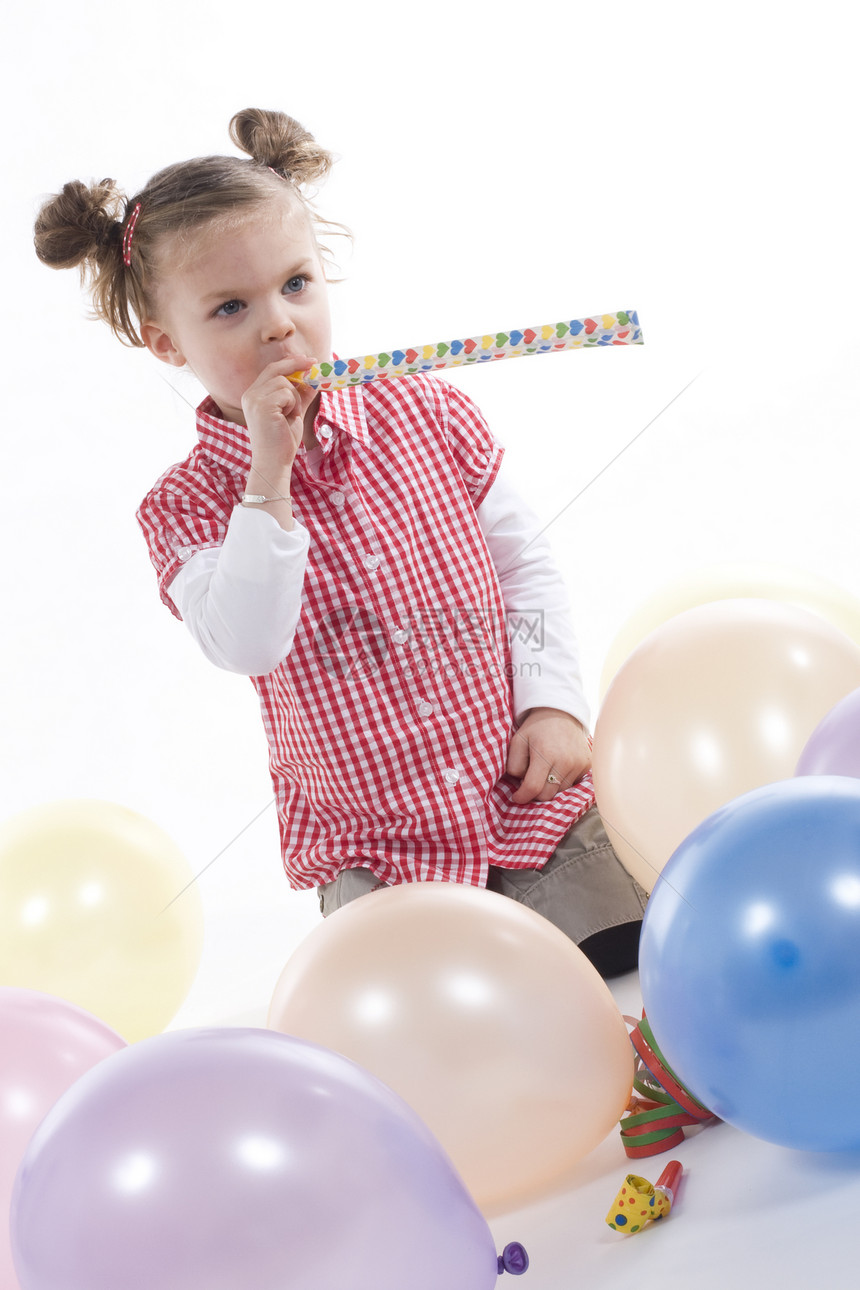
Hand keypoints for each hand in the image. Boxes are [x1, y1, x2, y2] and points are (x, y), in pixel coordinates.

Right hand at [241, 355, 316, 472]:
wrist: (274, 463)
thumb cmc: (282, 441)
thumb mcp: (293, 413)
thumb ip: (300, 396)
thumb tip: (312, 380)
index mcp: (254, 395)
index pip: (271, 370)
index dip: (290, 362)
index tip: (308, 360)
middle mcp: (250, 395)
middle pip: (275, 369)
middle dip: (296, 364)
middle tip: (314, 364)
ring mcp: (254, 400)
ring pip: (284, 382)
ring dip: (296, 397)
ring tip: (292, 414)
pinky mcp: (262, 406)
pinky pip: (286, 393)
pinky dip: (294, 404)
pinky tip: (289, 418)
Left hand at [505, 707, 591, 803]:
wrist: (561, 714)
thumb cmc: (536, 728)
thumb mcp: (517, 741)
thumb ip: (514, 765)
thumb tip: (520, 784)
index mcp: (546, 754)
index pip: (533, 787)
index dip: (522, 796)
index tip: (517, 797)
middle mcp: (566, 761)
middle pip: (548, 794)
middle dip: (535, 793)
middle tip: (529, 782)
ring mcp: (579, 764)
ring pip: (560, 791)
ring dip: (549, 787)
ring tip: (544, 772)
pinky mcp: (587, 765)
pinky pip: (572, 784)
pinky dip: (562, 781)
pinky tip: (557, 768)